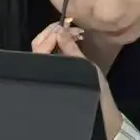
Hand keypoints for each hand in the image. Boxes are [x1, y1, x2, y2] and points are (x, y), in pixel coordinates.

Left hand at [31, 24, 123, 139]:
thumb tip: (60, 30)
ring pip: (44, 50)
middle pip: (39, 47)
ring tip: (75, 33)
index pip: (40, 47)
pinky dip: (60, 46)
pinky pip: (52, 56)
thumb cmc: (93, 92)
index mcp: (44, 71)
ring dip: (57, 37)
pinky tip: (72, 41)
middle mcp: (41, 73)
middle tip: (70, 26)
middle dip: (53, 33)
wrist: (100, 114)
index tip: (67, 25)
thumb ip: (70, 48)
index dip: (52, 33)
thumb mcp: (84, 67)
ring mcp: (46, 75)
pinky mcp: (55, 75)